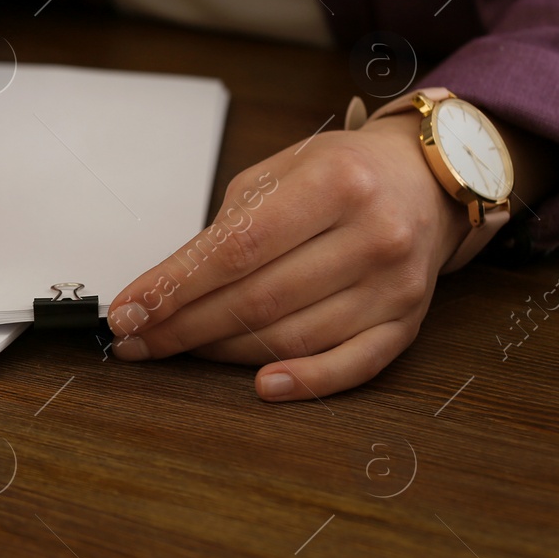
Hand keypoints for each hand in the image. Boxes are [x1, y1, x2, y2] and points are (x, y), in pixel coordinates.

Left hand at [104, 113, 467, 399]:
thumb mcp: (280, 172)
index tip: (130, 310)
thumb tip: (168, 287)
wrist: (428, 180)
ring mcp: (395, 285)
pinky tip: (261, 385)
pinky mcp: (409, 322)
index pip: (237, 249)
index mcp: (335, 184)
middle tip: (138, 339)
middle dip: (183, 326)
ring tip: (176, 348)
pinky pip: (353, 365)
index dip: (175, 286)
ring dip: (222, 351)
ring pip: (292, 337)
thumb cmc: (343, 173)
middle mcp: (373, 235)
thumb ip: (228, 226)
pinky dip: (305, 381)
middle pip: (258, 300)